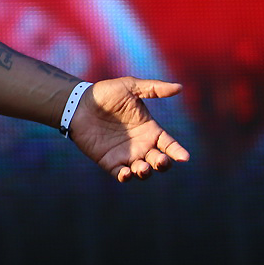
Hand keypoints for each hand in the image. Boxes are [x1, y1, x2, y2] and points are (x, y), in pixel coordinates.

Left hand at [68, 77, 189, 181]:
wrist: (78, 103)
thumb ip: (154, 89)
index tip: (184, 157)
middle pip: (159, 161)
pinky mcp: (109, 162)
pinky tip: (126, 173)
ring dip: (146, 172)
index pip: (169, 144)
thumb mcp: (131, 87)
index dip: (178, 151)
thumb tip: (180, 87)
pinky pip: (121, 175)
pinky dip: (125, 177)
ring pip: (142, 171)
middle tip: (160, 160)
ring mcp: (126, 155)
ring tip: (143, 168)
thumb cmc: (105, 94)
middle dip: (163, 164)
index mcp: (150, 130)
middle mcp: (141, 145)